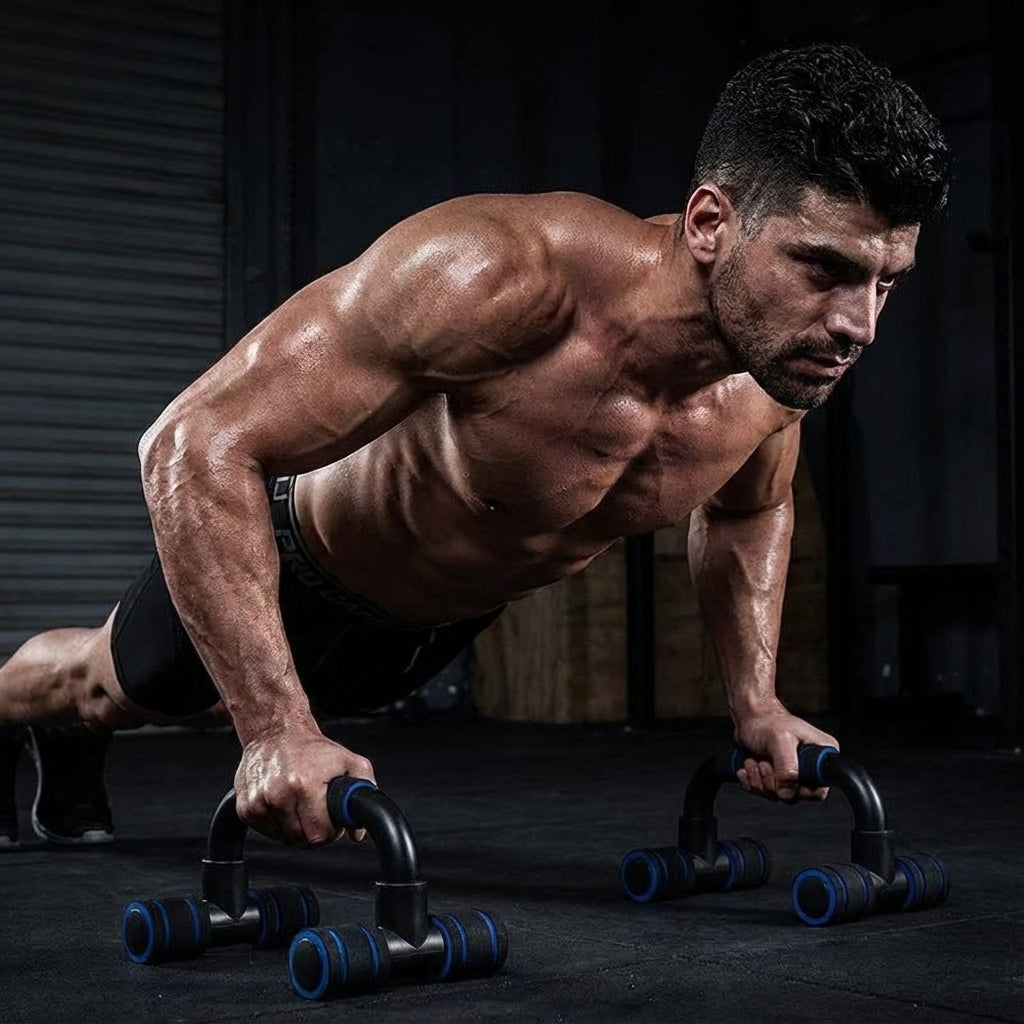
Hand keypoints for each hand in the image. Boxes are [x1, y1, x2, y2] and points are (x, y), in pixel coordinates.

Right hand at [234, 721, 376, 846]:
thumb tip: (357, 831)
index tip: (331, 821)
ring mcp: (258, 803)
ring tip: (300, 804)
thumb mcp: (348, 761)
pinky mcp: (245, 808)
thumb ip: (363, 790)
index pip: (319, 834)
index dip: (330, 831)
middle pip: (301, 840)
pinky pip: (267, 833)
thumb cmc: (311, 748)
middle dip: (313, 830)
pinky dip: (277, 824)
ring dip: (294, 828)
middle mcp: (278, 794)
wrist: (275, 732)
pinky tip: (284, 804)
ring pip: (284, 839)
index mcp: (305, 784)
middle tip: (317, 811)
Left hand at [733, 700, 838, 802]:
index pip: (819, 789)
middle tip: (764, 763)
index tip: (783, 777)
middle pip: (795, 795)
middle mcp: (809, 767)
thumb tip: (788, 791)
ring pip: (777, 795)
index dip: (800, 790)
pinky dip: (751, 781)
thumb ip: (787, 766)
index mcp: (821, 755)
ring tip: (754, 761)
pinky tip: (749, 766)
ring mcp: (791, 773)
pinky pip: (763, 792)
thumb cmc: (767, 722)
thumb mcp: (780, 740)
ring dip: (760, 780)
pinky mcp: (776, 777)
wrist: (748, 718)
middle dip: (773, 782)